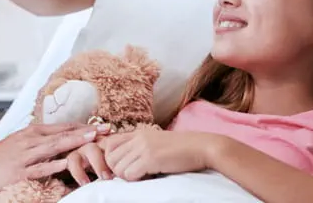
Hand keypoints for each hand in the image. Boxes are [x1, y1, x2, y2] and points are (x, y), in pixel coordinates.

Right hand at [0, 123, 105, 191]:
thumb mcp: (20, 141)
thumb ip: (41, 139)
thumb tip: (62, 137)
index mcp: (32, 133)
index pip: (63, 127)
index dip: (84, 126)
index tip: (103, 126)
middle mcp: (30, 141)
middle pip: (63, 134)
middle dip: (86, 132)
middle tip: (107, 129)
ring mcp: (25, 156)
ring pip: (54, 147)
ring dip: (74, 142)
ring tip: (92, 139)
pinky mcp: (20, 172)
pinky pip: (40, 168)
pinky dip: (54, 165)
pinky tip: (67, 163)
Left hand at [99, 128, 223, 180]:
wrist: (203, 147)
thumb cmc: (182, 149)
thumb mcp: (156, 142)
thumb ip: (139, 147)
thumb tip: (123, 161)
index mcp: (138, 133)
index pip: (108, 144)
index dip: (110, 159)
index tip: (122, 168)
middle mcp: (138, 138)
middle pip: (109, 157)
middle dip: (116, 170)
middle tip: (131, 175)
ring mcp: (144, 148)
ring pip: (118, 168)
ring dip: (127, 176)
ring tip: (141, 176)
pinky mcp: (151, 159)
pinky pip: (129, 174)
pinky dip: (135, 179)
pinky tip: (147, 177)